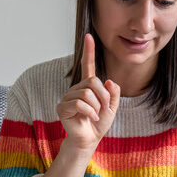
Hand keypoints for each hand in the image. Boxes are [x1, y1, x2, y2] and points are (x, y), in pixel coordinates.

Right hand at [57, 33, 120, 150]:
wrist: (90, 139)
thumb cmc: (99, 123)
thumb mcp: (112, 107)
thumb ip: (113, 93)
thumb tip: (108, 81)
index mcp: (88, 86)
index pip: (88, 65)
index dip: (89, 51)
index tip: (89, 36)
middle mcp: (76, 89)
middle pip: (93, 82)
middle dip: (103, 97)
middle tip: (102, 109)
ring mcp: (67, 97)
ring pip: (87, 93)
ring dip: (96, 106)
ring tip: (95, 115)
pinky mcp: (62, 107)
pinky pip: (79, 103)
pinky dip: (89, 112)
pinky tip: (91, 118)